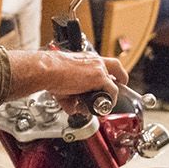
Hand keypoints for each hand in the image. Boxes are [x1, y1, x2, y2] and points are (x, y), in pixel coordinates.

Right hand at [7, 49, 125, 112]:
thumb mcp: (64, 86)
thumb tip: (73, 108)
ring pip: (113, 83)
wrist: (48, 71)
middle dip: (120, 78)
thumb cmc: (51, 73)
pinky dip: (109, 101)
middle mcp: (94, 61)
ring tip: (102, 105)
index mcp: (86, 59)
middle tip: (121, 86)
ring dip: (109, 96)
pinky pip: (112, 91)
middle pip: (115, 67)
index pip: (103, 63)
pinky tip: (102, 106)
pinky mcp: (99, 77)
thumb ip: (71, 97)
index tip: (112, 79)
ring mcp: (98, 69)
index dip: (110, 72)